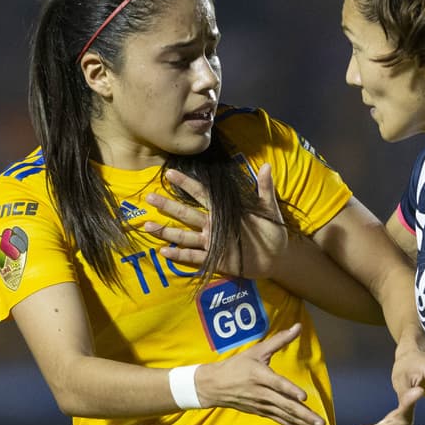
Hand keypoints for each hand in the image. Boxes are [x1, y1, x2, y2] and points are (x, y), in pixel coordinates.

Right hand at [143, 163, 286, 276]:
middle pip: (186, 213)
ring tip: (148, 226)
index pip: (201, 194)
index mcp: (223, 210)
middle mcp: (212, 225)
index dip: (186, 184)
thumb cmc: (271, 231)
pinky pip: (194, 256)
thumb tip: (266, 166)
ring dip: (167, 231)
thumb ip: (264, 188)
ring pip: (185, 235)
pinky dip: (179, 255)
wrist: (277, 256)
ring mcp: (211, 242)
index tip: (171, 173)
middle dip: (168, 206)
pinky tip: (163, 252)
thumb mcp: (269, 209)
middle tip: (150, 197)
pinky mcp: (214, 258)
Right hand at [197, 324, 325, 424]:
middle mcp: (261, 393)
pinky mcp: (261, 412)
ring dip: (303, 423)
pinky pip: (280, 420)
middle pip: (286, 405)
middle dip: (305, 415)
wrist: (214, 386)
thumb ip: (280, 340)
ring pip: (285, 416)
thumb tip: (298, 326)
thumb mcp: (257, 350)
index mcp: (259, 376)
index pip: (277, 384)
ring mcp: (262, 405)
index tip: (304, 397)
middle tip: (321, 423)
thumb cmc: (237, 365)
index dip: (290, 390)